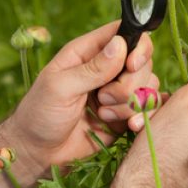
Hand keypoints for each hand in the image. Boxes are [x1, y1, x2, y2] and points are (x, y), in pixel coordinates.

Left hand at [0, 21, 158, 184]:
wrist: (38, 154)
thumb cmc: (39, 115)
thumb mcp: (60, 88)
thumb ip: (92, 68)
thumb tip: (121, 43)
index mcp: (88, 53)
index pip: (125, 33)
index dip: (137, 46)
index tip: (131, 65)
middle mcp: (107, 69)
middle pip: (143, 63)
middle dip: (129, 84)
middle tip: (102, 99)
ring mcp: (118, 93)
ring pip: (148, 87)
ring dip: (130, 105)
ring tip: (104, 116)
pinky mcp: (124, 115)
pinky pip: (149, 110)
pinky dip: (144, 118)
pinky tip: (129, 127)